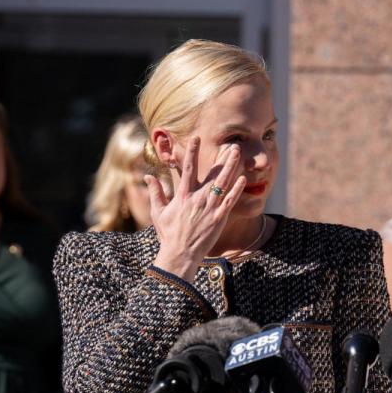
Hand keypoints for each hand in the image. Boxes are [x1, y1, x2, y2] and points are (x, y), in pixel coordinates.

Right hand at [146, 137, 246, 281]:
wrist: (180, 254)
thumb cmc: (169, 234)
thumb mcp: (158, 213)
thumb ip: (155, 192)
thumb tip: (148, 176)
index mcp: (183, 196)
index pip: (188, 169)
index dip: (192, 152)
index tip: (196, 138)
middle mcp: (197, 199)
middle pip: (213, 174)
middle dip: (223, 158)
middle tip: (232, 144)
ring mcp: (210, 208)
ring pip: (223, 184)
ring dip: (232, 168)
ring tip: (238, 155)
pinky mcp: (219, 219)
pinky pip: (230, 202)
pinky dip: (236, 190)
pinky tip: (243, 179)